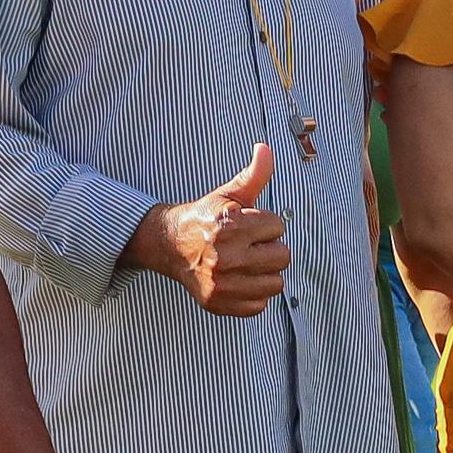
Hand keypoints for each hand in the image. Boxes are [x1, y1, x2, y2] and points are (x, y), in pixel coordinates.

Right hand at [132, 144, 290, 316]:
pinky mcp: (219, 304)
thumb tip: (265, 148)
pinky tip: (238, 279)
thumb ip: (253, 175)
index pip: (277, 226)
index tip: (247, 225)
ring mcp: (222, 284)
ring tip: (245, 262)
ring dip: (265, 272)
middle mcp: (225, 257)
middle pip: (283, 256)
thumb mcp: (228, 195)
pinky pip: (261, 304)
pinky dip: (253, 293)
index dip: (265, 224)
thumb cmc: (205, 218)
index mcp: (228, 227)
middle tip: (247, 244)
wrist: (169, 245)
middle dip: (269, 248)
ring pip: (276, 282)